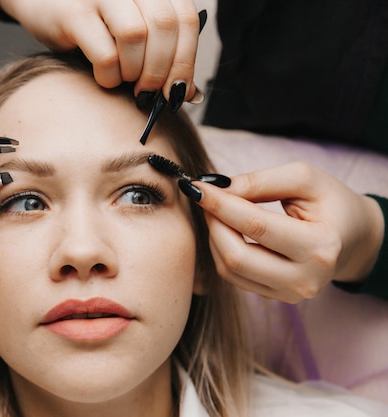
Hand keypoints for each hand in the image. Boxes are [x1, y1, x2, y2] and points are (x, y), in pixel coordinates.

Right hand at [0, 0, 200, 99]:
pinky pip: (106, 54)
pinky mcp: (74, 13)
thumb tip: (189, 93)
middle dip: (162, 70)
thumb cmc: (90, 19)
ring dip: (134, 70)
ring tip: (123, 77)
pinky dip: (109, 76)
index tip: (178, 90)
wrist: (37, 0)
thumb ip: (161, 49)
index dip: (186, 60)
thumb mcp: (130, 25)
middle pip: (165, 27)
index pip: (186, 19)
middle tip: (149, 92)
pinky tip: (103, 75)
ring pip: (137, 37)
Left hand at [194, 162, 384, 302]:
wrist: (350, 236)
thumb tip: (217, 188)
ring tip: (218, 210)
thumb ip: (260, 181)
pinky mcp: (273, 297)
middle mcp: (305, 279)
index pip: (255, 226)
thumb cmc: (328, 202)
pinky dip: (220, 250)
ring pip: (229, 269)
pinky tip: (226, 229)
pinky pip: (232, 276)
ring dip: (214, 235)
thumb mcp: (304, 179)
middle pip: (236, 256)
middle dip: (213, 222)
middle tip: (206, 197)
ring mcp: (289, 294)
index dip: (220, 204)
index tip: (196, 186)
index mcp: (320, 246)